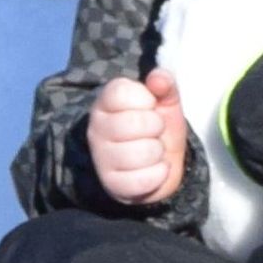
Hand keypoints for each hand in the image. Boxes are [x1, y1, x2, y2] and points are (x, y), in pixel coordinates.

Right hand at [82, 70, 188, 208]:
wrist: (158, 164)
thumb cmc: (156, 128)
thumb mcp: (165, 101)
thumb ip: (164, 84)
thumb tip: (158, 77)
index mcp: (106, 103)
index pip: (121, 93)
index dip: (145, 99)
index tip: (149, 106)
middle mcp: (97, 129)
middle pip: (136, 123)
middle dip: (156, 127)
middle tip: (153, 132)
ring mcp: (102, 159)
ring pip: (144, 152)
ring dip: (157, 152)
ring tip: (152, 151)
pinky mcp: (112, 185)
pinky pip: (145, 179)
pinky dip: (158, 174)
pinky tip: (152, 169)